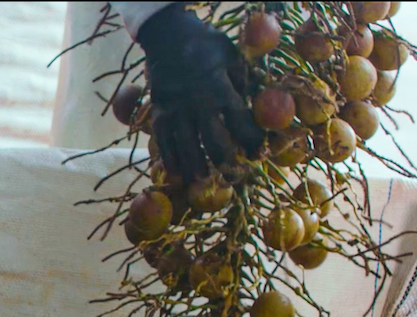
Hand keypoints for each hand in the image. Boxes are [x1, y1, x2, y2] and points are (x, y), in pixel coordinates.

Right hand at [137, 4, 263, 184]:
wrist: (167, 35)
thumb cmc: (204, 45)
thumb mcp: (231, 56)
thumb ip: (241, 82)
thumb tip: (251, 107)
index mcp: (220, 88)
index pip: (240, 122)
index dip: (250, 141)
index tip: (257, 154)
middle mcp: (197, 103)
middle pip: (213, 140)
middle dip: (224, 160)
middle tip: (231, 175)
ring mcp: (176, 109)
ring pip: (186, 145)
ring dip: (195, 165)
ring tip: (202, 180)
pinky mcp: (159, 111)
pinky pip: (163, 140)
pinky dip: (169, 158)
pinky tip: (175, 173)